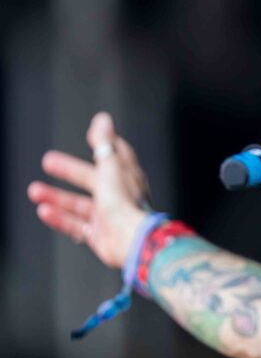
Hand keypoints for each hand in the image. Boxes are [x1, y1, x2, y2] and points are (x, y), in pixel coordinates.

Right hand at [28, 112, 147, 267]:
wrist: (129, 238)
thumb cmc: (124, 202)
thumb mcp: (110, 165)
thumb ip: (104, 142)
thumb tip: (103, 119)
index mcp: (127, 175)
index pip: (117, 154)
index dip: (105, 144)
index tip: (91, 135)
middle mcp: (119, 194)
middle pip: (90, 178)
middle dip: (69, 170)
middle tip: (48, 162)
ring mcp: (108, 215)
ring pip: (79, 204)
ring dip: (56, 196)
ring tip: (34, 191)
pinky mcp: (100, 234)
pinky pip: (76, 225)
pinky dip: (60, 218)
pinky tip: (44, 211)